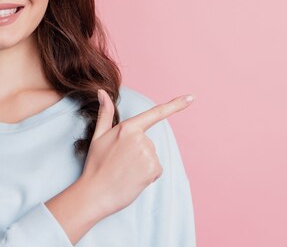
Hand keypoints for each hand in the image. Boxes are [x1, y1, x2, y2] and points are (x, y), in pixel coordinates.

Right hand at [78, 89, 194, 217]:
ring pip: (152, 156)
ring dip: (142, 165)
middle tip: (120, 163)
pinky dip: (147, 175)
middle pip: (148, 142)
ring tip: (124, 172)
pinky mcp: (153, 168)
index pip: (156, 113)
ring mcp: (148, 153)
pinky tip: (133, 179)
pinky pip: (156, 170)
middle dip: (137, 152)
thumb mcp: (98, 136)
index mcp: (127, 127)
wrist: (95, 194)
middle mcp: (140, 138)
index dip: (176, 105)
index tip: (192, 98)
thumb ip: (105, 113)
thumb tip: (102, 92)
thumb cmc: (95, 165)